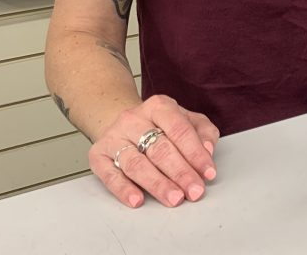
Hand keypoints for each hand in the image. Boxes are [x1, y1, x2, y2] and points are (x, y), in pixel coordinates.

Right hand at [89, 94, 219, 208]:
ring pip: (136, 164)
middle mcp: (134, 119)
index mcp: (159, 106)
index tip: (208, 173)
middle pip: (160, 149)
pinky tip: (137, 200)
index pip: (180, 130)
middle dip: (180, 173)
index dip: (196, 153)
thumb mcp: (187, 120)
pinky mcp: (97, 155)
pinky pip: (110, 175)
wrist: (122, 123)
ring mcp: (114, 137)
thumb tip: (208, 150)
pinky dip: (124, 189)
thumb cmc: (160, 125)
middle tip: (194, 191)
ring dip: (157, 184)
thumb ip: (203, 132)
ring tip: (174, 198)